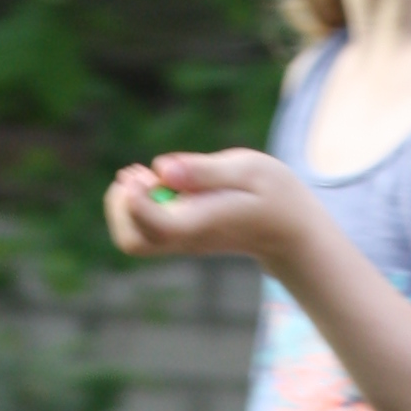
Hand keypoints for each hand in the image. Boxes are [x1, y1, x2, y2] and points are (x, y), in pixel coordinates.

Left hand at [105, 149, 313, 271]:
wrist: (288, 231)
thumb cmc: (274, 194)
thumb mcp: (250, 170)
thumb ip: (205, 170)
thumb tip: (161, 168)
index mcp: (205, 222)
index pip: (157, 226)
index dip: (136, 202)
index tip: (141, 174)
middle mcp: (187, 238)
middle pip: (132, 241)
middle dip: (121, 204)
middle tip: (139, 175)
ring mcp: (180, 241)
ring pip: (131, 239)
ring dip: (124, 204)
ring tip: (144, 177)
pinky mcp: (178, 237)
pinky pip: (140, 231)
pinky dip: (134, 204)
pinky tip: (155, 182)